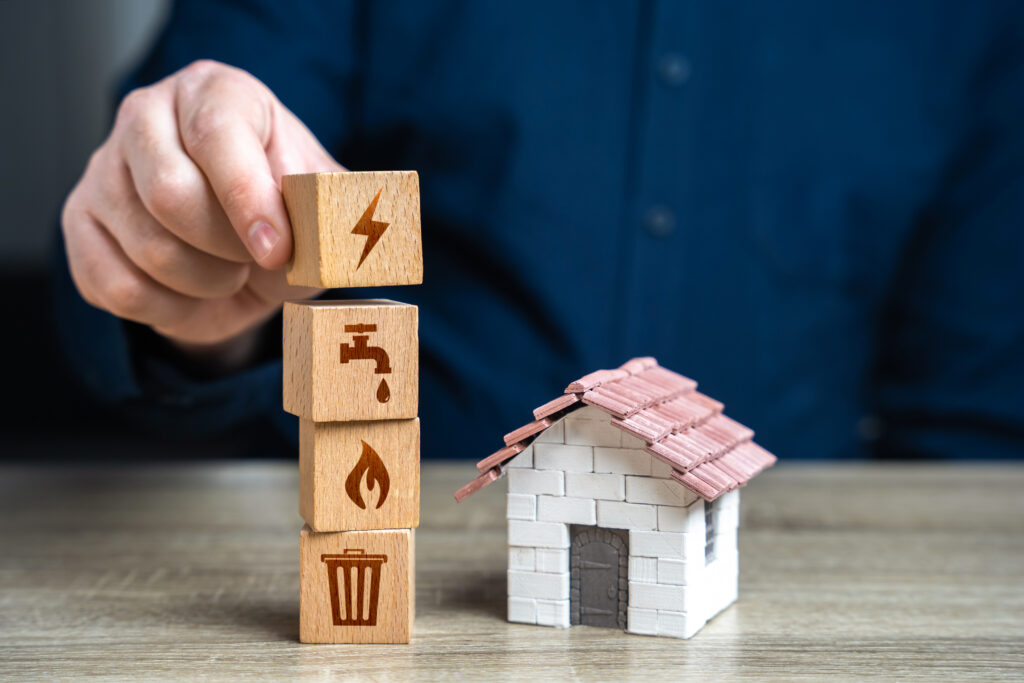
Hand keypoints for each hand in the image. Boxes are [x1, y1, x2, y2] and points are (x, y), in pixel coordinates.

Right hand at [62, 59, 340, 358]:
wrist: (245, 257)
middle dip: (228, 249)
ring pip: (147, 248)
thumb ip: (335, 208)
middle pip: (171, 195)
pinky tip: (195, 294)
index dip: (250, 198)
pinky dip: (171, 309)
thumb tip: (340, 225)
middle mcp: (146, 117)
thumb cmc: (288, 218)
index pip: (220, 134)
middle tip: (259, 260)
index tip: (278, 250)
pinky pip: (118, 286)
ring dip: (207, 282)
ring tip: (231, 272)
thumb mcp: (325, 208)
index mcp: (214, 93)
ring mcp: (103, 170)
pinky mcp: (80, 225)